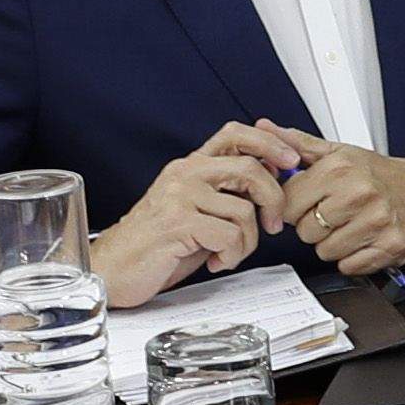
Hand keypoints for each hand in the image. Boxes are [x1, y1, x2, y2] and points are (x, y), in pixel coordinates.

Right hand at [89, 123, 299, 306]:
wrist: (112, 270)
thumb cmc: (156, 245)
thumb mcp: (196, 211)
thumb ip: (226, 192)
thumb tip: (274, 180)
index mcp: (189, 167)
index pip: (235, 134)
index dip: (270, 142)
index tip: (291, 160)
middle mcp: (184, 174)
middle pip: (250, 168)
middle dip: (274, 199)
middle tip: (273, 224)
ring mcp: (179, 196)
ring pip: (244, 210)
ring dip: (247, 242)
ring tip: (226, 253)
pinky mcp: (178, 222)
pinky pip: (230, 235)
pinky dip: (231, 256)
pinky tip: (214, 261)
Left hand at [256, 129, 404, 278]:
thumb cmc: (382, 174)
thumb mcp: (340, 152)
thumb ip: (299, 144)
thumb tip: (264, 128)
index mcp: (341, 169)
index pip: (289, 202)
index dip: (296, 205)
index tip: (309, 201)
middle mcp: (359, 194)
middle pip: (305, 231)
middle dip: (315, 226)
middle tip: (334, 214)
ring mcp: (376, 222)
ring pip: (325, 251)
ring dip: (333, 243)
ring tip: (351, 226)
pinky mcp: (389, 247)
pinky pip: (349, 266)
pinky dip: (352, 258)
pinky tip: (363, 239)